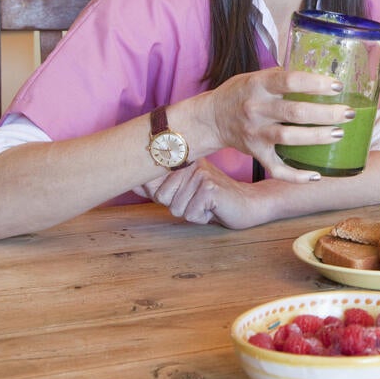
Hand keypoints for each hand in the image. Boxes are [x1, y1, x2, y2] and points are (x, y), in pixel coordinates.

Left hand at [142, 158, 263, 227]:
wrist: (248, 203)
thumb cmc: (214, 200)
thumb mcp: (183, 191)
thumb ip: (157, 187)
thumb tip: (131, 183)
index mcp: (182, 160)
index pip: (151, 183)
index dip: (163, 196)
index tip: (185, 192)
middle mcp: (190, 163)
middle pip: (161, 198)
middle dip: (178, 206)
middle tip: (199, 200)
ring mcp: (200, 174)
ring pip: (175, 208)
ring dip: (191, 213)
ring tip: (207, 204)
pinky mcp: (209, 188)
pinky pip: (190, 214)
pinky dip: (202, 218)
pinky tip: (214, 209)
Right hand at [204, 66, 354, 182]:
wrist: (210, 118)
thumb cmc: (240, 93)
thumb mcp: (255, 76)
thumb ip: (282, 77)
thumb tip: (321, 73)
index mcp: (258, 85)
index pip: (289, 81)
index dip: (315, 83)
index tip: (337, 86)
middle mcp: (256, 109)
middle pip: (295, 112)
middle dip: (326, 114)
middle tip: (348, 113)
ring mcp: (255, 133)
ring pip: (289, 138)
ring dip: (317, 137)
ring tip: (339, 134)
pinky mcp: (255, 153)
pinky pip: (276, 168)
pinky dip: (296, 175)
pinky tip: (316, 175)